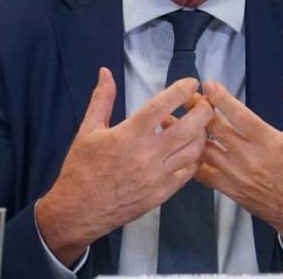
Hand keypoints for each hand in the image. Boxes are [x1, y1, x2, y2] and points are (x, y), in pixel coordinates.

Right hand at [36, 67, 212, 265]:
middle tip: (204, 102)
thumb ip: (101, 99)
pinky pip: (188, 173)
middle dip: (203, 111)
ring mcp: (157, 176)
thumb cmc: (81, 169)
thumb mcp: (87, 130)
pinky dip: (194, 158)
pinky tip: (188, 150)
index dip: (181, 90)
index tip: (191, 82)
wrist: (78, 210)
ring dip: (201, 134)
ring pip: (194, 151)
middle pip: (189, 128)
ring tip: (198, 125)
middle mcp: (147, 155)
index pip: (162, 106)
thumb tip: (105, 72)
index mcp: (128, 135)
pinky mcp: (162, 194)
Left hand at [197, 70, 282, 252]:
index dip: (221, 98)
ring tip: (177, 119)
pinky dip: (194, 160)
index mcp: (268, 141)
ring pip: (207, 151)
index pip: (239, 115)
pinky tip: (185, 149)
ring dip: (191, 134)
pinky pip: (205, 175)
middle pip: (217, 129)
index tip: (208, 85)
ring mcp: (237, 176)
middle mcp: (249, 158)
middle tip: (186, 96)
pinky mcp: (231, 190)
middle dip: (199, 110)